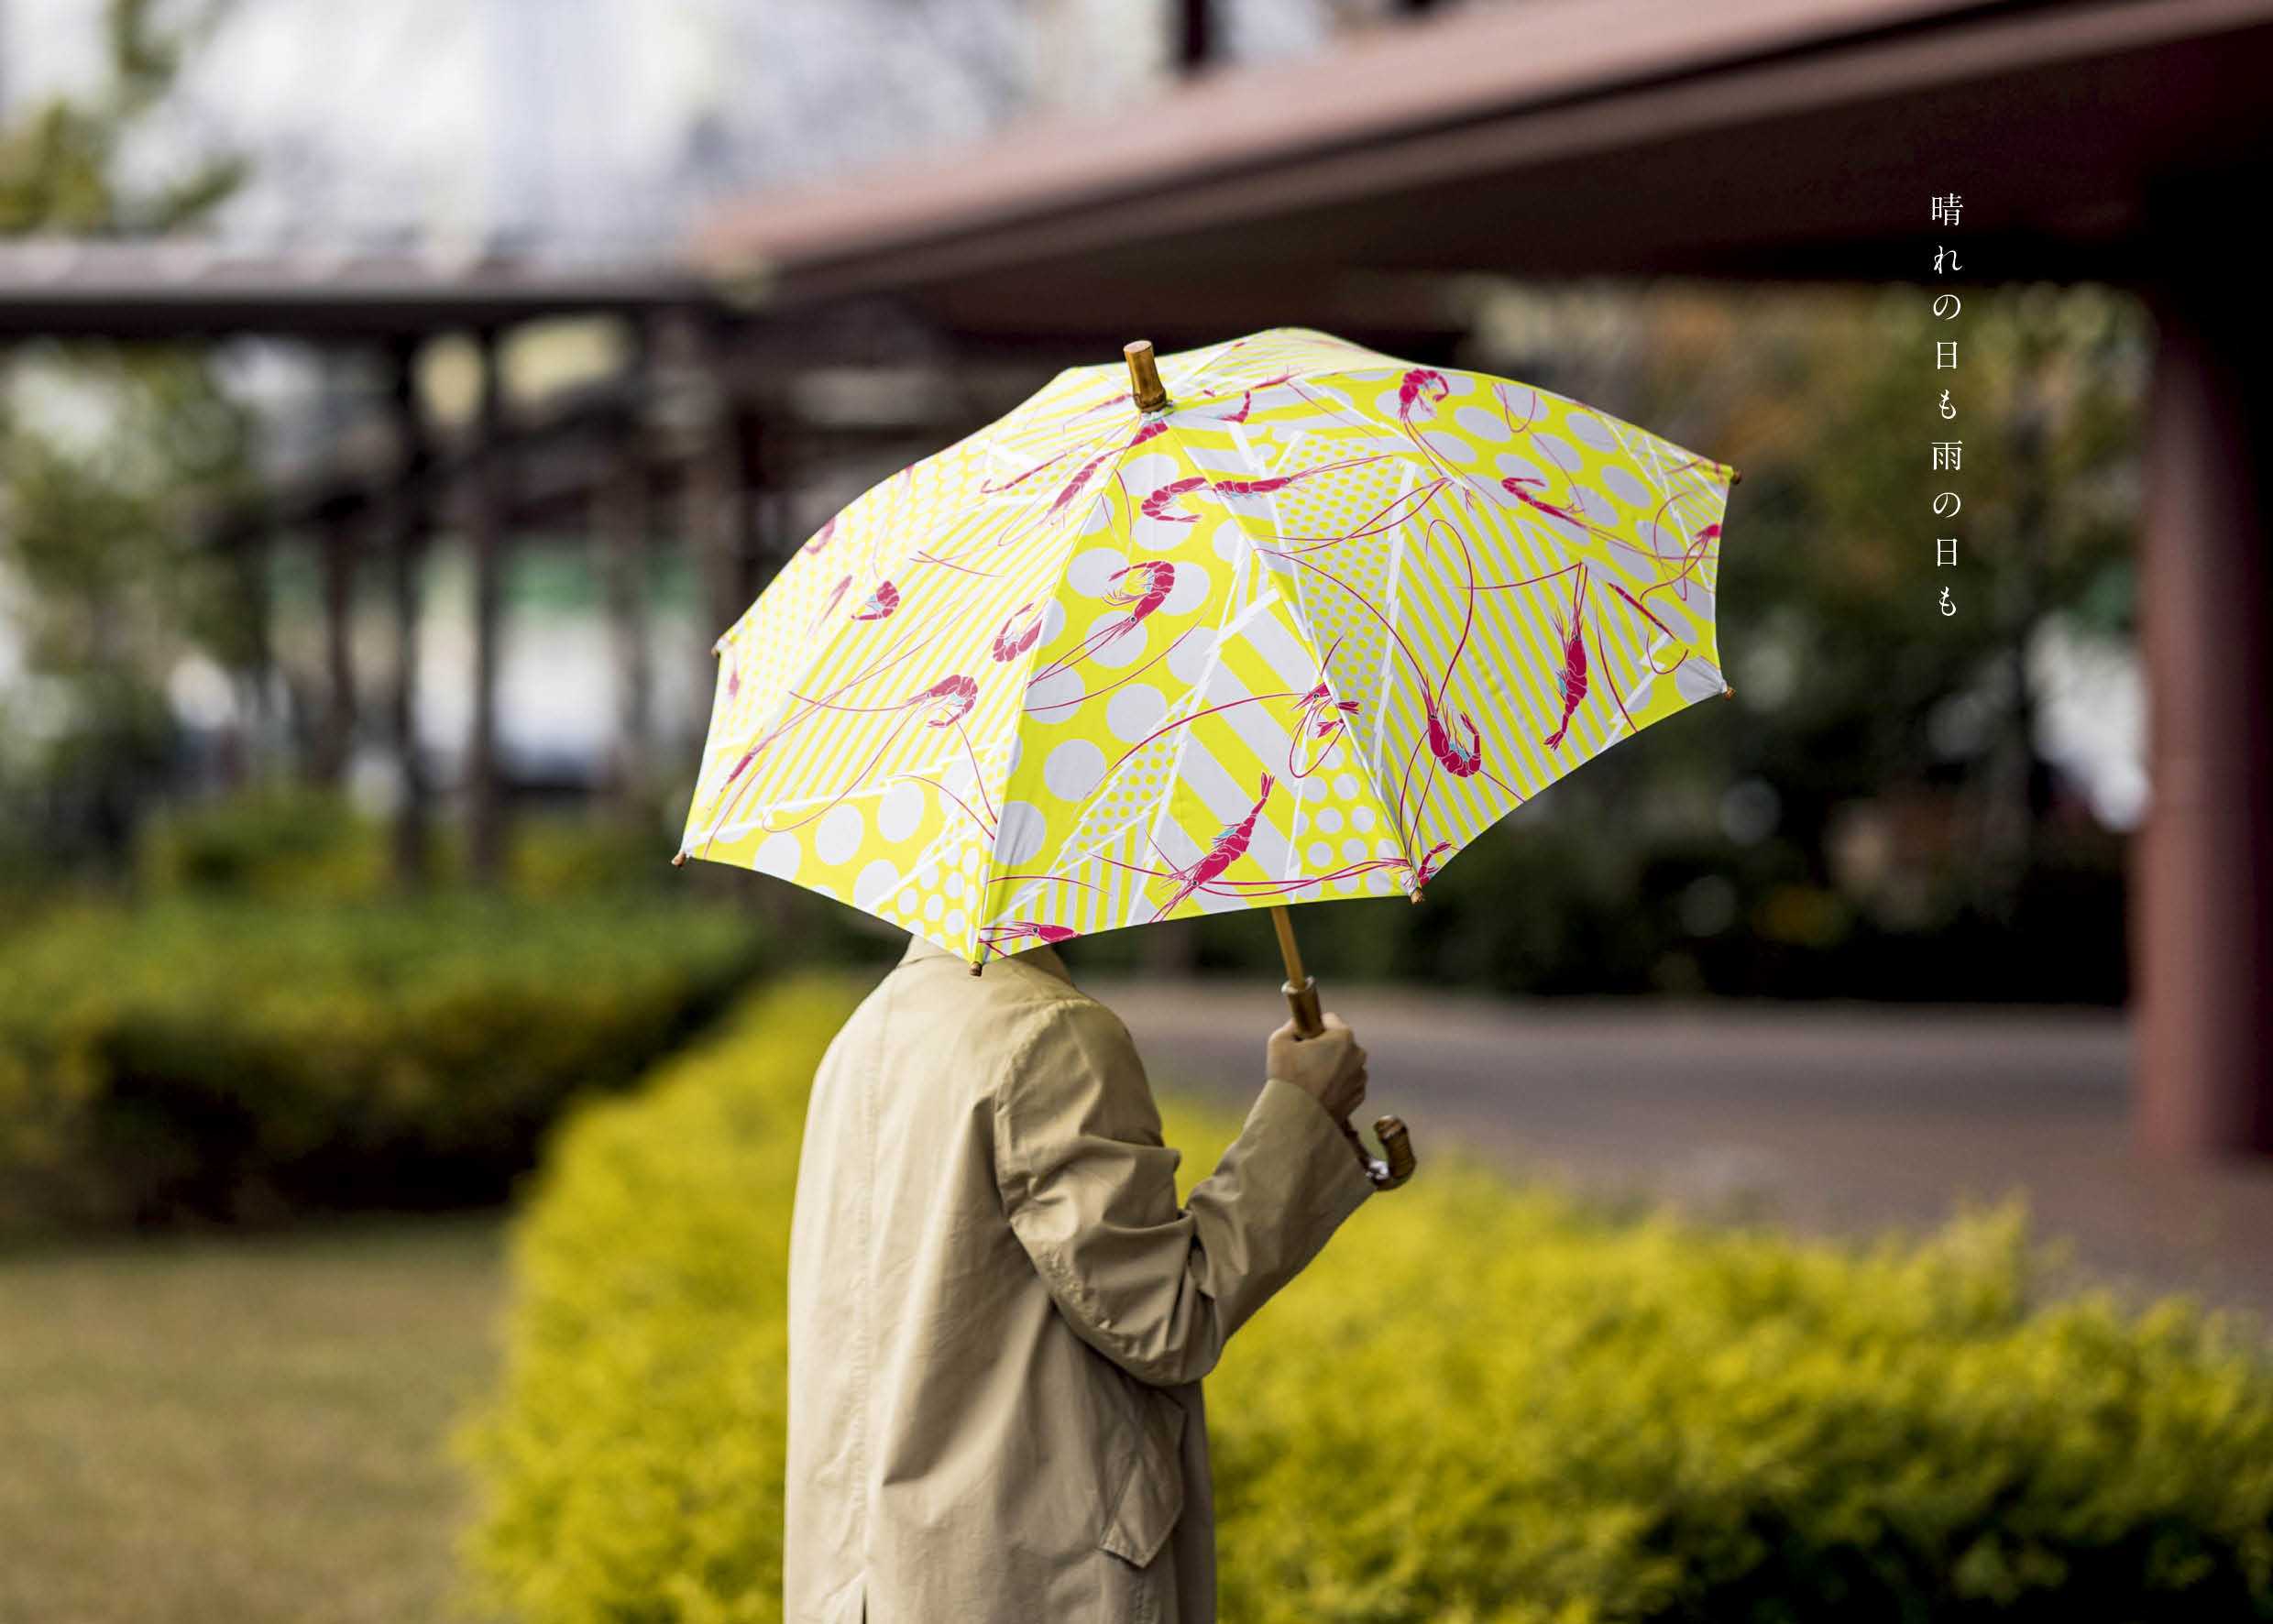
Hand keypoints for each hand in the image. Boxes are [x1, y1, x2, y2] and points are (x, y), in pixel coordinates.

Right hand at [1267, 1013, 1367, 1127]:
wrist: (1297, 1119)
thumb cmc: (1288, 1078)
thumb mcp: (1279, 1041)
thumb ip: (1292, 1026)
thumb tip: (1299, 1026)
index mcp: (1343, 1037)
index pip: (1328, 1020)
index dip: (1312, 1027)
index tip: (1301, 1040)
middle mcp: (1358, 1055)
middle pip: (1338, 1042)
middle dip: (1324, 1048)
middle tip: (1303, 1062)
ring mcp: (1360, 1078)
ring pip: (1344, 1064)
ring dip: (1331, 1067)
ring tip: (1310, 1081)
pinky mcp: (1358, 1097)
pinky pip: (1346, 1083)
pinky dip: (1335, 1085)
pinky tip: (1318, 1093)